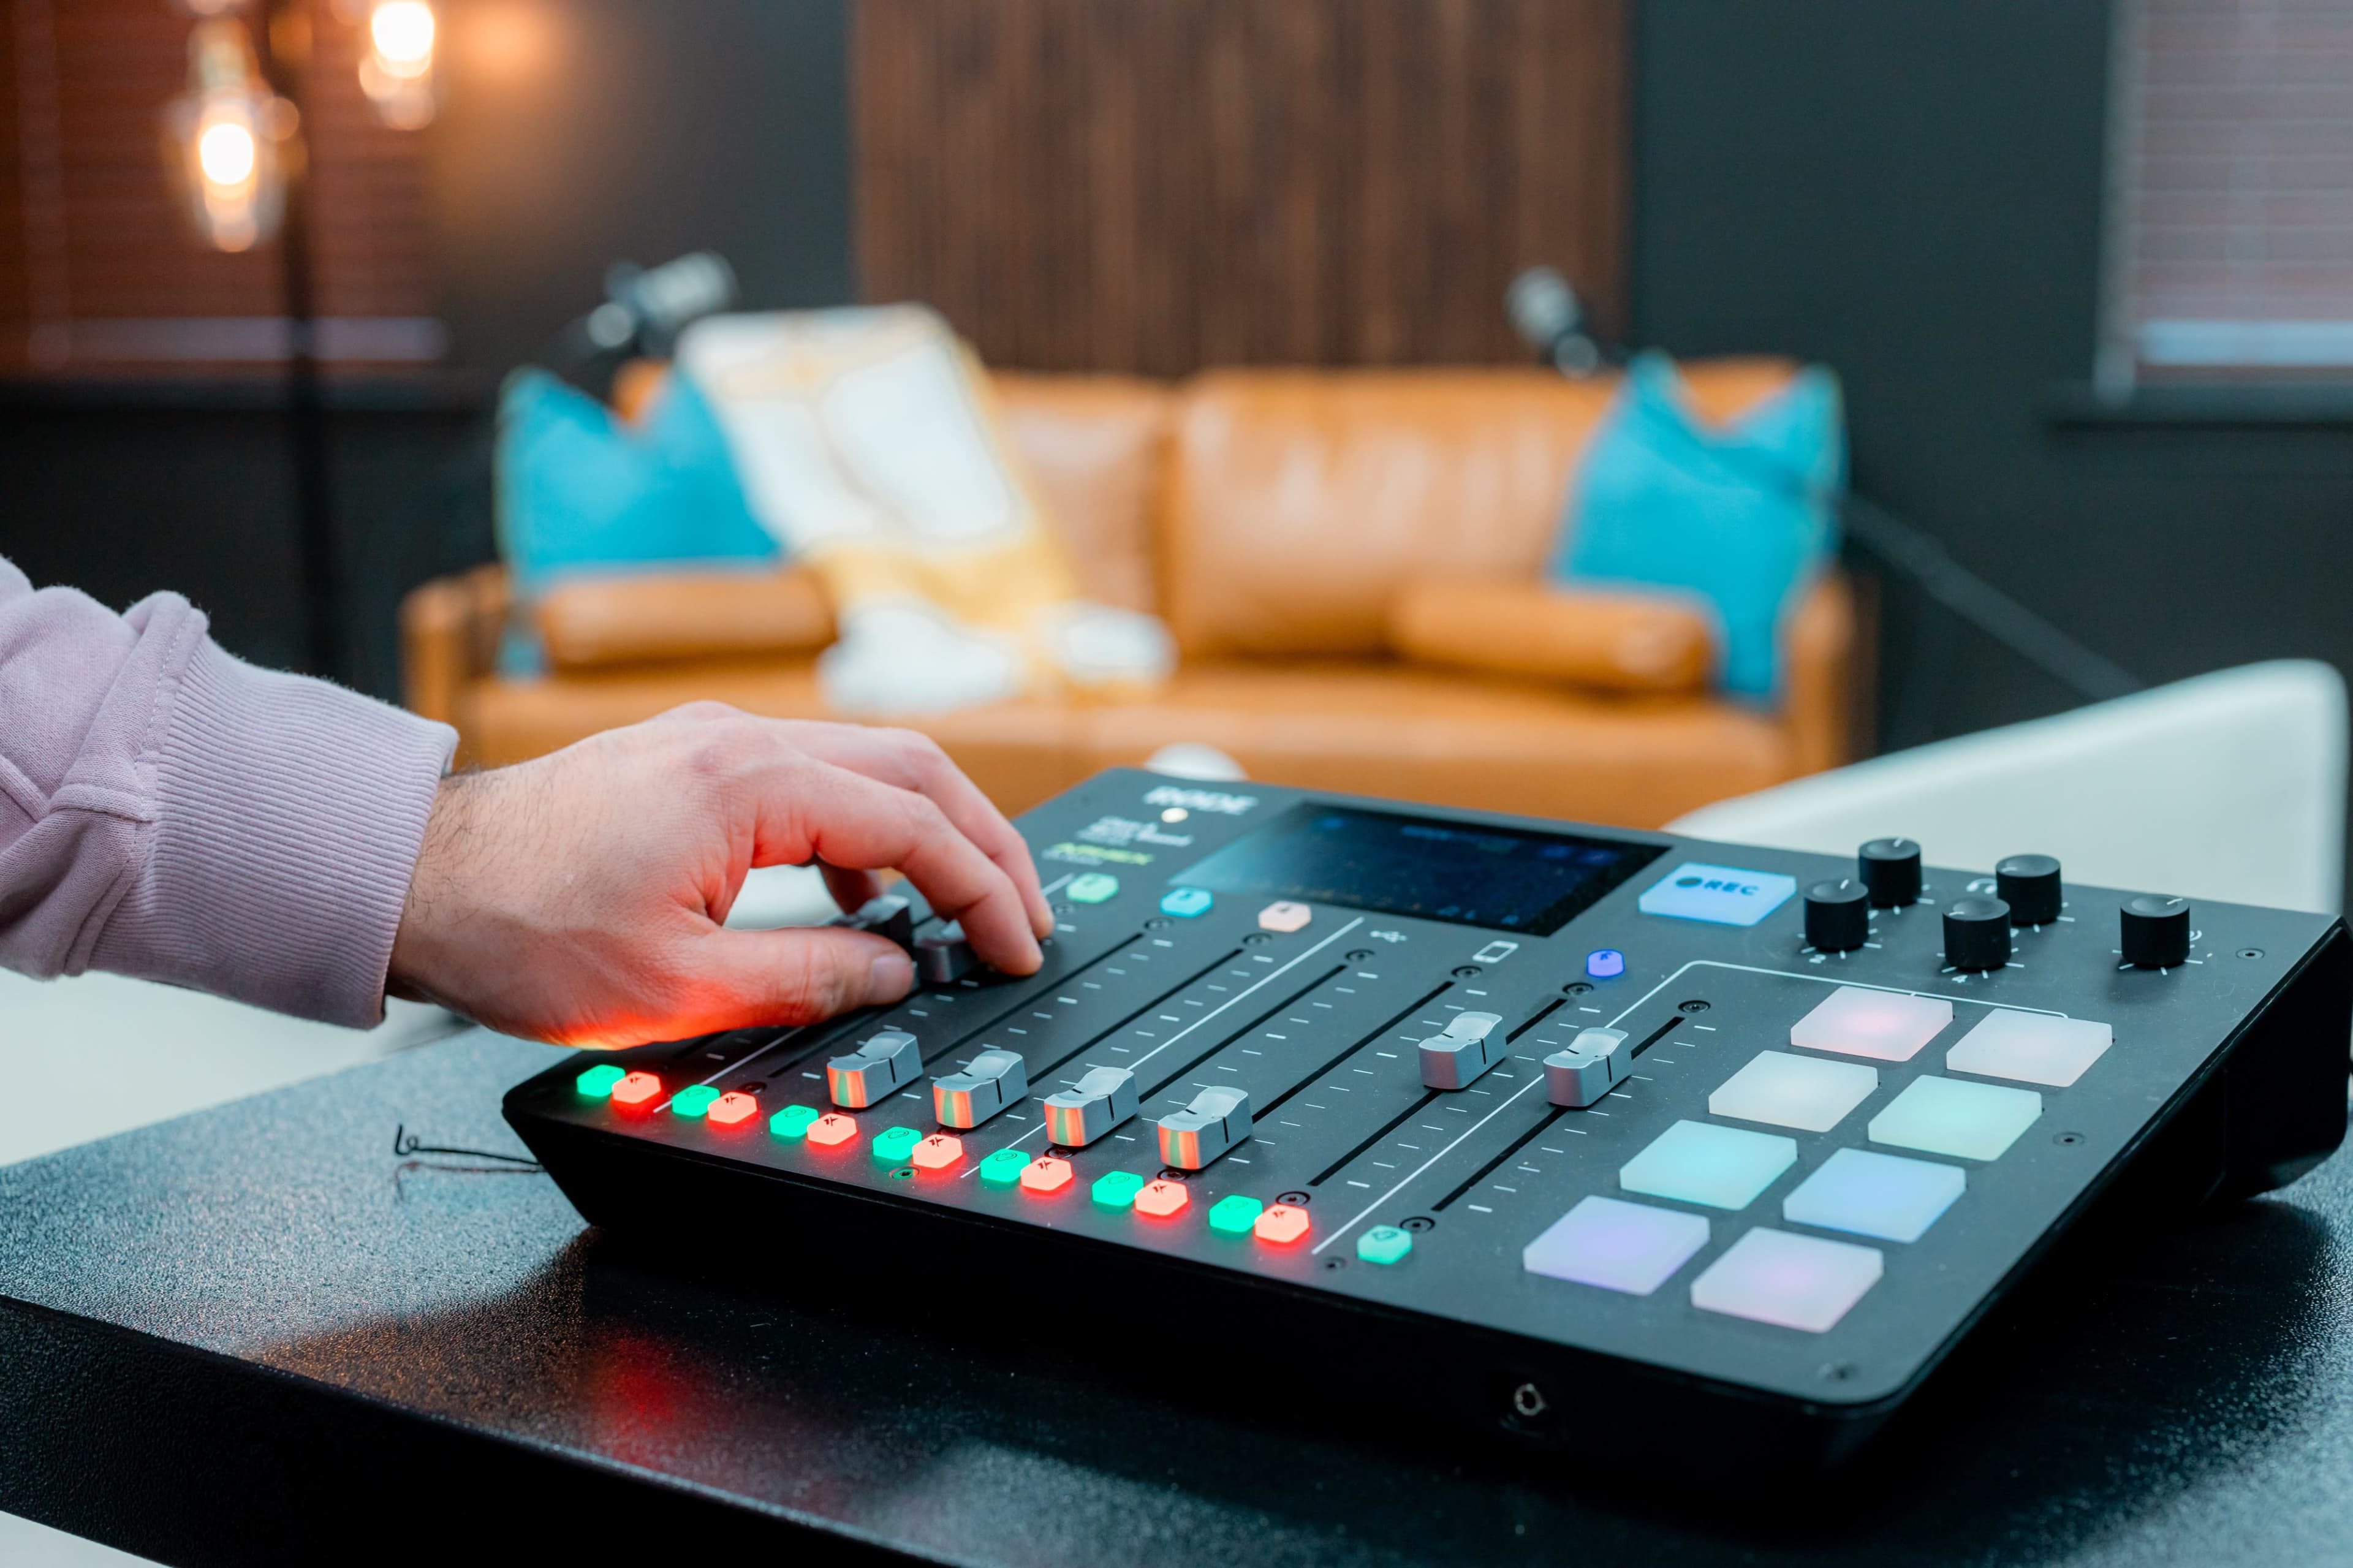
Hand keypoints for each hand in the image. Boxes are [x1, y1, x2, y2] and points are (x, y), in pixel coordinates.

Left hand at [387, 705, 1051, 1046]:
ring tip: (963, 906)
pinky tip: (865, 895)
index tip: (1018, 946)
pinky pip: (817, 778)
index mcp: (749, 785)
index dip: (985, 891)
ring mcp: (717, 742)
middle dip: (987, 843)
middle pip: (916, 770)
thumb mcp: (678, 986)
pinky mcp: (694, 760)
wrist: (414, 880)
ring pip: (871, 764)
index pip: (915, 826)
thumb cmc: (521, 929)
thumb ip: (809, 978)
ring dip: (931, 831)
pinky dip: (867, 830)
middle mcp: (742, 741)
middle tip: (1026, 915)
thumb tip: (897, 974)